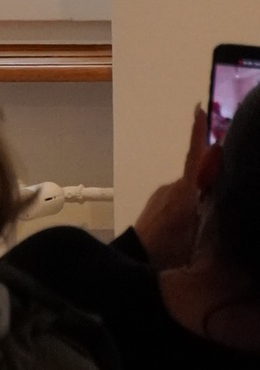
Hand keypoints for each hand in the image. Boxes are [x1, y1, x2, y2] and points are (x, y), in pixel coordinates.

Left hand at [134, 104, 210, 268]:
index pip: (194, 156)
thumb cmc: (171, 249)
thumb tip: (217, 169)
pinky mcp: (157, 205)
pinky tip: (196, 224)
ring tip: (214, 217)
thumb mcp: (198, 228)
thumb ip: (209, 200)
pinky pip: (179, 199)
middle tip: (230, 178)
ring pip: (189, 189)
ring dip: (201, 195)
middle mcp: (172, 187)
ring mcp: (162, 195)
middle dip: (212, 174)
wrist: (138, 260)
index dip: (197, 133)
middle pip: (197, 174)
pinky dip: (190, 204)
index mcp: (183, 190)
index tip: (198, 109)